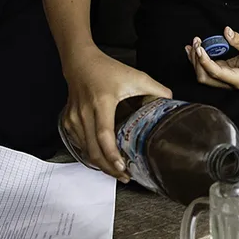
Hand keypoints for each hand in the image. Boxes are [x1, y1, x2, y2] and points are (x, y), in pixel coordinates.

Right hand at [63, 50, 171, 181]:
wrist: (79, 62)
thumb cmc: (106, 69)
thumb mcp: (134, 76)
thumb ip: (155, 88)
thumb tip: (171, 101)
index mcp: (102, 102)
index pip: (103, 134)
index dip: (111, 155)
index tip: (122, 167)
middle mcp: (84, 112)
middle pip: (93, 150)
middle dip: (108, 168)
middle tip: (124, 176)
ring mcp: (73, 118)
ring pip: (85, 150)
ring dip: (100, 164)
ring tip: (116, 170)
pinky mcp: (67, 122)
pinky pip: (78, 145)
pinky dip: (90, 155)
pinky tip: (102, 159)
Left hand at [185, 27, 238, 89]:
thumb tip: (227, 31)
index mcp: (237, 79)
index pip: (216, 73)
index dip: (205, 61)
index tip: (199, 48)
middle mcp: (227, 83)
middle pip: (205, 77)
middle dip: (197, 60)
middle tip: (196, 43)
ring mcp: (222, 80)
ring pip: (202, 75)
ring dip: (195, 60)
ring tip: (193, 44)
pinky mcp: (219, 74)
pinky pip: (204, 69)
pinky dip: (197, 59)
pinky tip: (192, 49)